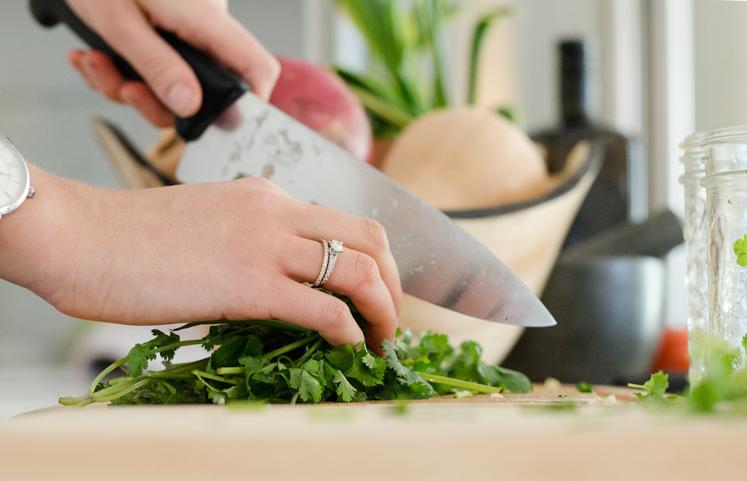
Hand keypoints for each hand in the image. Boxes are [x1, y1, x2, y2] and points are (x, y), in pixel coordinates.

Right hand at [0, 168, 400, 351]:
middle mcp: (277, 210)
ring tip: (380, 341)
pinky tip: (347, 347)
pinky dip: (348, 332)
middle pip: (370, 237)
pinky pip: (324, 309)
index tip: (374, 292)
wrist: (78, 236)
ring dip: (382, 310)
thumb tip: (280, 283)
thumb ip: (251, 241)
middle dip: (394, 282)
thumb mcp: (208, 223)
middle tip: (389, 319)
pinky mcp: (249, 285)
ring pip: (359, 271)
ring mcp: (266, 244)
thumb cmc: (130, 238)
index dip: (373, 259)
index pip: (345, 221)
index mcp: (268, 195)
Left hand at [65, 0, 279, 126]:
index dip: (250, 104)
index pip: (256, 68)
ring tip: (94, 62)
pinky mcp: (166, 31)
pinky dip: (121, 70)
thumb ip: (157, 65)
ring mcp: (186, 30)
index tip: (217, 126)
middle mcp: (204, 27)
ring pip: (172, 84)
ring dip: (127, 85)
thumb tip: (189, 106)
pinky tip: (95, 55)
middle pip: (205, 89)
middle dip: (155, 101)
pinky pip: (155, 68)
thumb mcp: (119, 22)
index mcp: (205, 19)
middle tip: (123, 89)